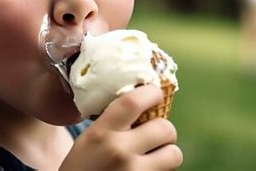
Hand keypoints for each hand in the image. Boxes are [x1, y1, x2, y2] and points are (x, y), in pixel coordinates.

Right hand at [60, 85, 182, 169]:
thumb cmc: (80, 169)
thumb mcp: (88, 141)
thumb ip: (111, 123)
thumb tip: (143, 102)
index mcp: (101, 133)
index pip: (134, 101)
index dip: (152, 93)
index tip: (155, 94)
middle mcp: (119, 152)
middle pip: (165, 128)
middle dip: (164, 130)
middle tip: (154, 134)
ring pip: (174, 154)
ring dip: (167, 153)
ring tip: (153, 156)